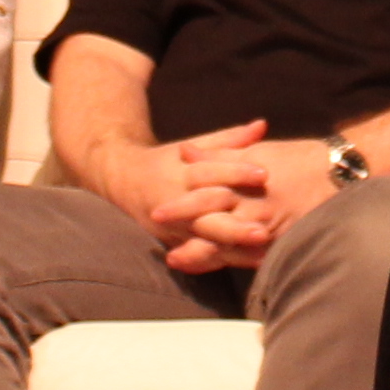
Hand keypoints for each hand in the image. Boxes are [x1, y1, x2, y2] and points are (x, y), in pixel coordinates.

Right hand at [132, 119, 272, 274]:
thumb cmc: (169, 160)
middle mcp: (178, 204)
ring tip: (263, 254)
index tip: (265, 174)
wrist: (125, 181)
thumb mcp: (195, 145)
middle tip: (263, 231)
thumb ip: (230, 139)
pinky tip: (252, 264)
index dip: (237, 173)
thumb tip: (262, 125)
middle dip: (235, 226)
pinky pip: (203, 258)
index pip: (212, 172)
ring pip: (207, 242)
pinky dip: (226, 261)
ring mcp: (176, 229)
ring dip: (234, 250)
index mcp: (183, 174)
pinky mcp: (177, 245)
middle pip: (208, 216)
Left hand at [170, 138, 342, 265]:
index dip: (182, 206)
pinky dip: (232, 262)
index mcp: (245, 179)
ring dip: (204, 255)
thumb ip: (219, 152)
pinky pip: (253, 256)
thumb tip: (184, 152)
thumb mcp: (255, 151)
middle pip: (215, 224)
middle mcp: (254, 204)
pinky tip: (217, 268)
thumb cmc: (295, 158)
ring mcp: (267, 224)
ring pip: (231, 244)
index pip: (207, 193)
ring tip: (179, 261)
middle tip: (164, 249)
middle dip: (189, 237)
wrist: (337, 169)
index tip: (157, 212)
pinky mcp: (280, 239)